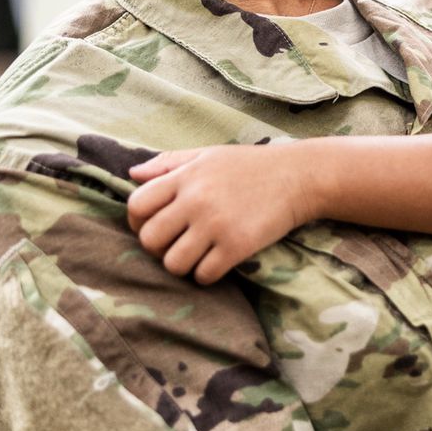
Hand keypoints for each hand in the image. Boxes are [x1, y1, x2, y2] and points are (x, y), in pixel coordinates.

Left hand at [125, 144, 315, 283]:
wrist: (299, 176)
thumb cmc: (251, 165)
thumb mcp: (208, 155)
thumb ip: (169, 163)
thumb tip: (132, 173)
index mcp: (186, 176)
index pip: (136, 205)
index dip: (137, 221)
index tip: (154, 226)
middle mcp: (196, 200)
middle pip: (149, 239)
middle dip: (157, 248)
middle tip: (176, 245)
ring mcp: (216, 224)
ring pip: (173, 263)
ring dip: (181, 265)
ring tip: (196, 256)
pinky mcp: (238, 246)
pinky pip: (203, 275)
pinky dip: (206, 274)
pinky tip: (217, 262)